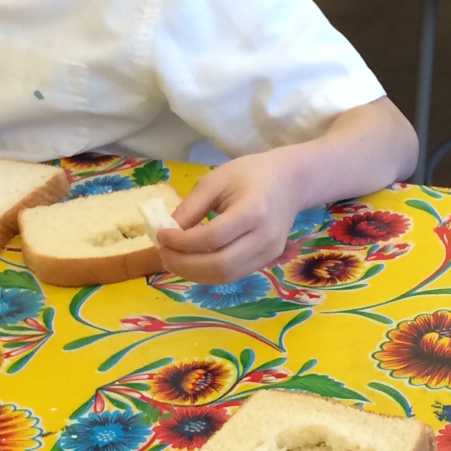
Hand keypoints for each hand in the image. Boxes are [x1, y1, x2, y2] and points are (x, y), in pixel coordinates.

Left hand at [159, 149, 301, 282]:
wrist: (290, 183)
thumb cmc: (251, 175)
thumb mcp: (216, 180)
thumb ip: (191, 207)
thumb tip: (168, 231)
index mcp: (253, 211)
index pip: (212, 237)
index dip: (182, 242)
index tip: (161, 235)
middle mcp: (264, 238)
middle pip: (220, 264)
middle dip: (185, 264)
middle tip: (163, 254)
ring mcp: (269, 253)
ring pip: (226, 276)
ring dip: (194, 274)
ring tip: (173, 261)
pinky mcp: (267, 261)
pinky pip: (233, 275)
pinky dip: (208, 274)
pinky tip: (192, 263)